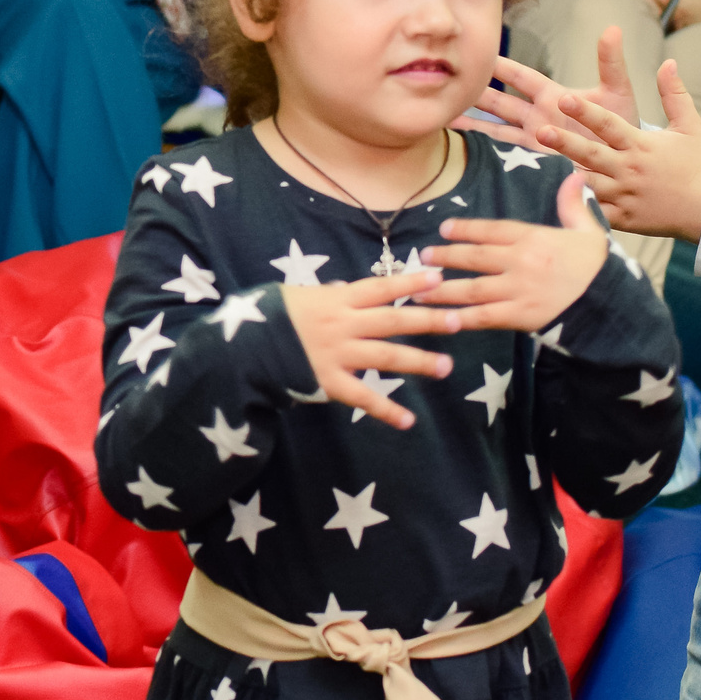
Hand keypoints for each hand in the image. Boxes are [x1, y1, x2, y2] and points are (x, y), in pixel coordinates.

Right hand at [279, 268, 457, 430]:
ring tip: (445, 366)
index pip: (380, 288)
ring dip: (418, 362)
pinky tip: (409, 421)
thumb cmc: (269, 319)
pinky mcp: (329, 383)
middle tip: (459, 320)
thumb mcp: (298, 295)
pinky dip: (386, 410)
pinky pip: (362, 397)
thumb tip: (346, 289)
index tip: (438, 278)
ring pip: (386, 356)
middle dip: (427, 320)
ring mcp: (338, 355)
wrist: (241, 349)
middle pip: (393, 320)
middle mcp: (342, 325)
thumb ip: (327, 294)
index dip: (410, 283)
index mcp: (336, 300)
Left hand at [420, 173, 609, 330]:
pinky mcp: (520, 317)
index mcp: (536, 238)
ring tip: (419, 288)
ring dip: (443, 288)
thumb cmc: (598, 269)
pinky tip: (442, 319)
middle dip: (446, 256)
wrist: (611, 305)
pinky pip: (484, 317)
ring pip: (472, 288)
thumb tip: (575, 176)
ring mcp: (520, 290)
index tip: (445, 229)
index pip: (493, 230)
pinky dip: (461, 318)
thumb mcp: (589, 232)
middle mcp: (523, 262)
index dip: (467, 229)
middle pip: (476, 257)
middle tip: (424, 255)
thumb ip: (573, 206)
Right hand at [456, 33, 641, 148]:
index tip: (478, 52)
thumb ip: (611, 63)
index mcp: (554, 96)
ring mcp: (533, 138)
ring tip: (445, 114)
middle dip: (475, 91)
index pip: (521, 78)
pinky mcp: (534, 160)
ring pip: (495, 126)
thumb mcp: (617, 92)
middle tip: (449, 80)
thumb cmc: (622, 125)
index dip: (501, 66)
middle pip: (500, 101)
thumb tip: (612, 28)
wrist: (626, 164)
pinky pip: (504, 151)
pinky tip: (463, 143)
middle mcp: (538, 116)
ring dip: (472, 120)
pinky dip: (483, 147)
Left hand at [531, 59, 700, 242]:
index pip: (608, 124)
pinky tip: (552, 200)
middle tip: (541, 130)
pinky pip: (594, 213)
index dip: (586, 111)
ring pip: (588, 184)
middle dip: (565, 142)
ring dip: (564, 175)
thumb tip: (669, 62)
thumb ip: (674, 94)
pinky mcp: (622, 219)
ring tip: (536, 167)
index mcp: (640, 145)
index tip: (564, 98)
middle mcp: (628, 169)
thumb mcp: (690, 125)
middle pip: (591, 154)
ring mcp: (624, 195)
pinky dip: (576, 208)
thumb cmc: (698, 164)